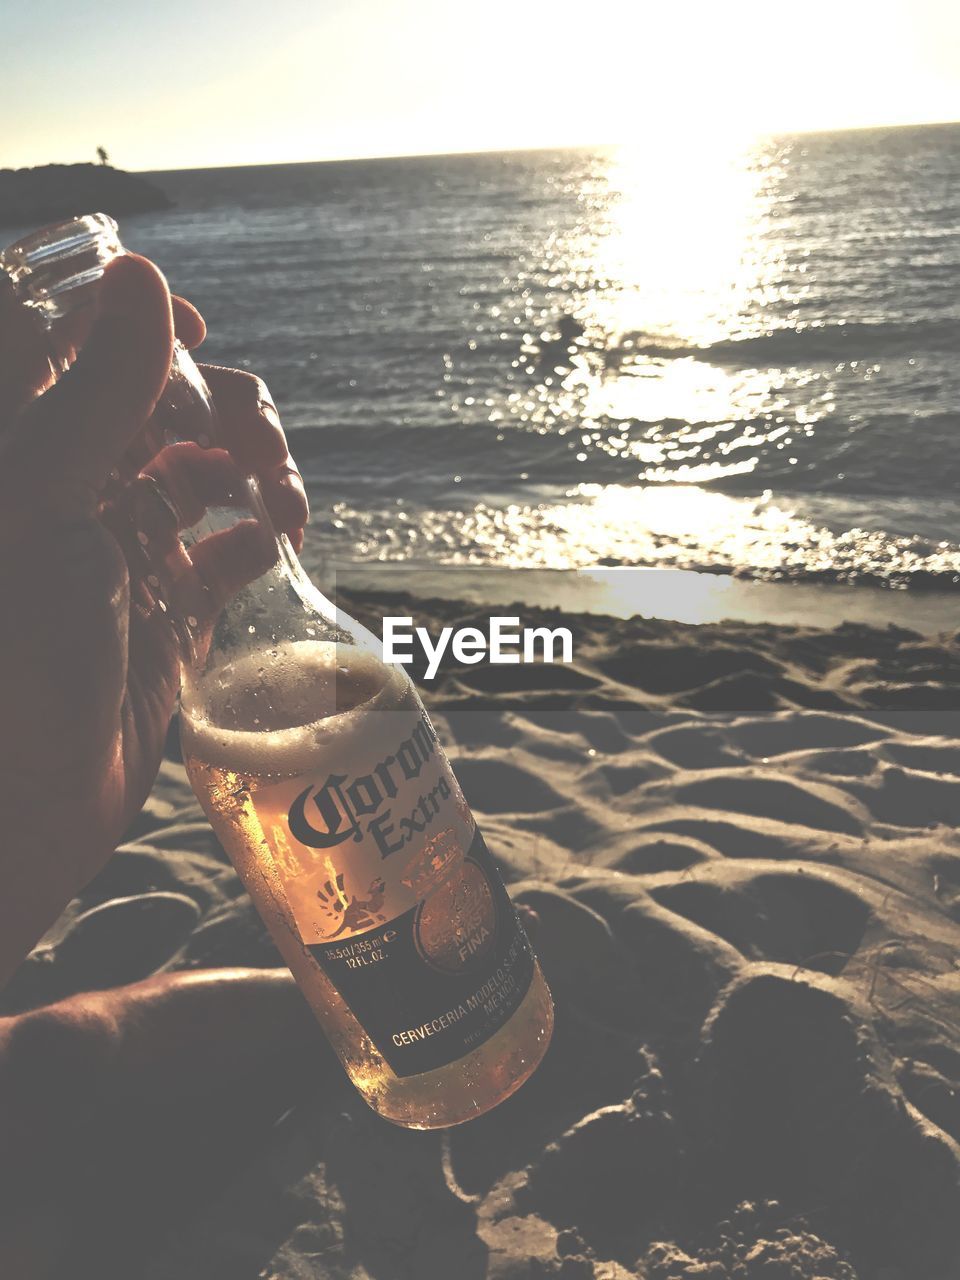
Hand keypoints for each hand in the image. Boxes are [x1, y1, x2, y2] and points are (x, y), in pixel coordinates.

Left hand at [0, 254, 307, 983]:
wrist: (18, 811)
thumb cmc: (12, 661)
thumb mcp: (42, 507)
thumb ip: (93, 393)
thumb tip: (145, 275)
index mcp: (36, 455)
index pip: (88, 351)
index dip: (144, 328)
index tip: (196, 338)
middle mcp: (79, 493)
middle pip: (170, 407)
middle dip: (227, 409)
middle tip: (256, 445)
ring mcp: (129, 554)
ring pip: (210, 474)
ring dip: (259, 470)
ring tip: (282, 504)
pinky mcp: (173, 615)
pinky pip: (228, 555)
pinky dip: (259, 539)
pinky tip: (273, 550)